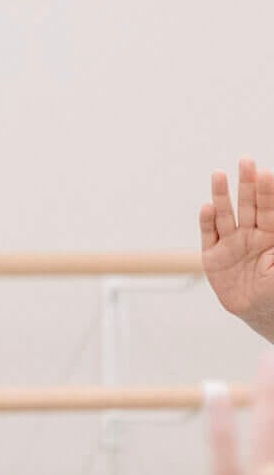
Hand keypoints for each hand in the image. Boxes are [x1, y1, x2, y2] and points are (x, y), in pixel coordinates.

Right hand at [200, 160, 273, 340]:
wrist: (261, 313)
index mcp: (272, 234)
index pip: (270, 208)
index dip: (268, 191)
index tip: (266, 173)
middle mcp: (252, 235)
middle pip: (249, 204)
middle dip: (247, 184)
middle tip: (247, 161)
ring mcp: (231, 244)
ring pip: (227, 215)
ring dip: (222, 195)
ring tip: (219, 175)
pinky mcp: (213, 258)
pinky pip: (209, 236)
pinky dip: (207, 221)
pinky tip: (207, 207)